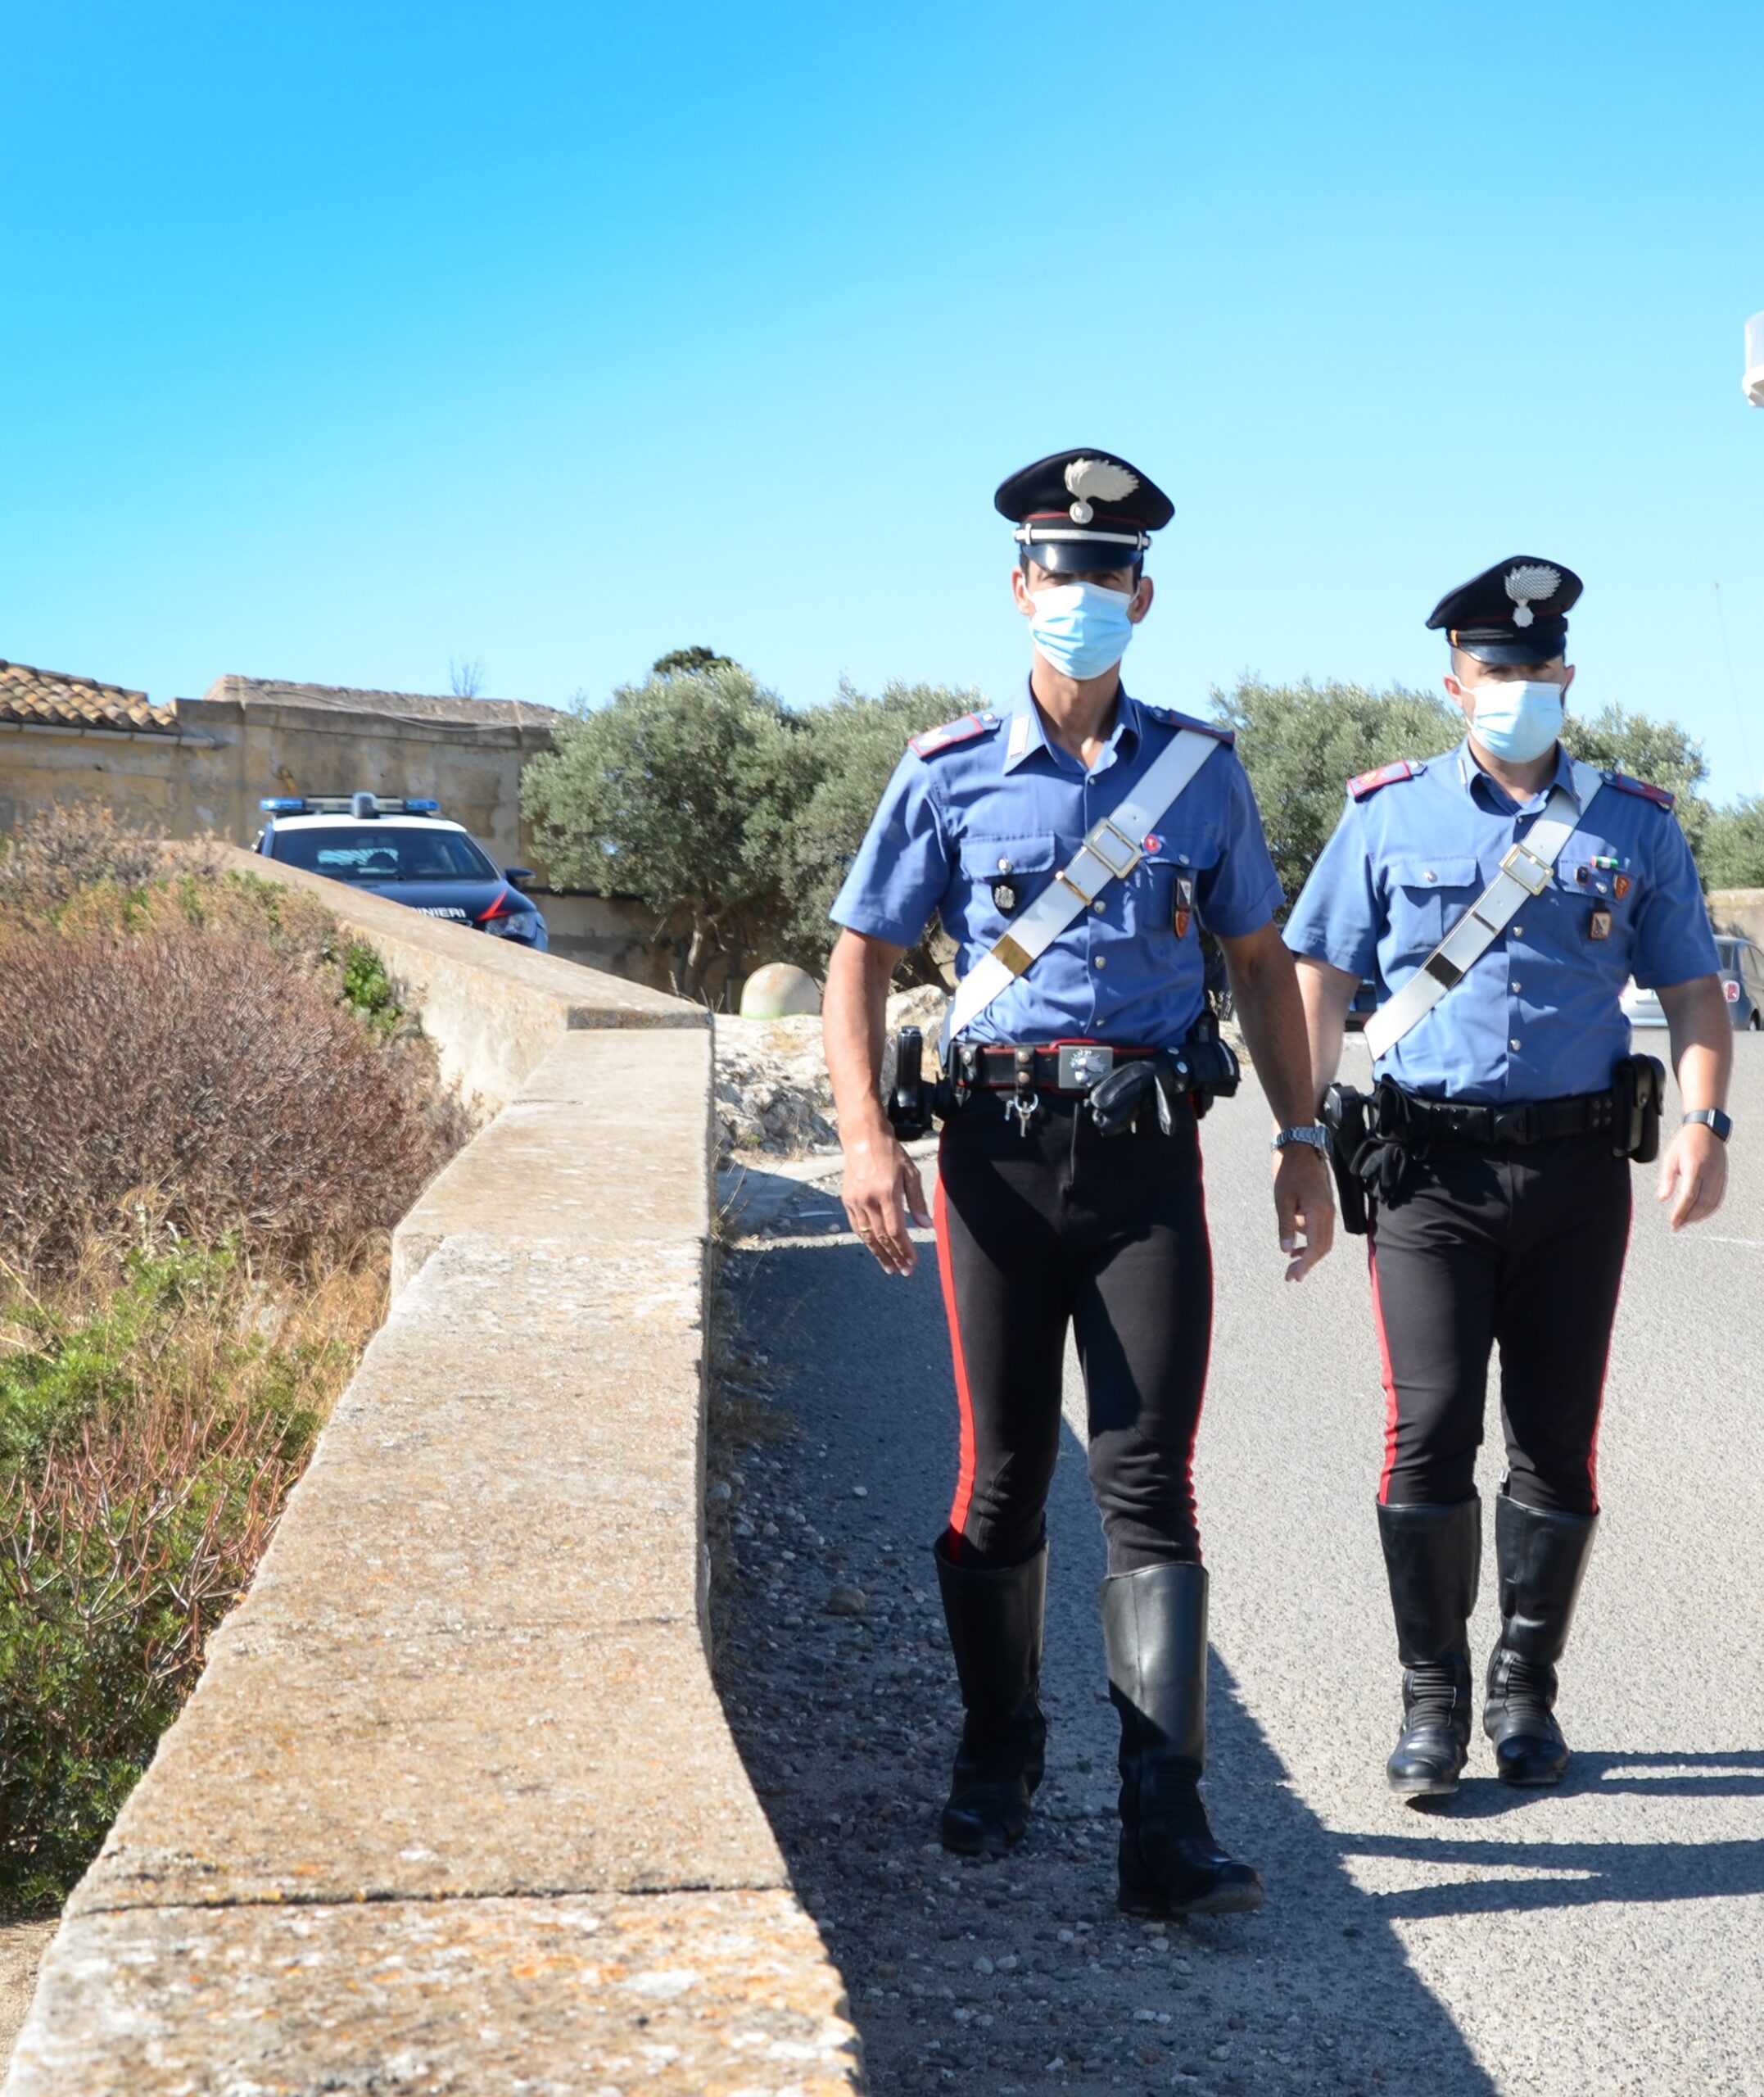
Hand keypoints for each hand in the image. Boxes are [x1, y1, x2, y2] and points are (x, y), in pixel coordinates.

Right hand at [841, 1122, 932, 1276]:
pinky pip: (857, 1226)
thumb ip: (917, 1201)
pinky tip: (875, 1249)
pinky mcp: (847, 1200)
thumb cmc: (891, 1153)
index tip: (913, 1263)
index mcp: (887, 1194)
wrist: (862, 1138)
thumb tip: (926, 1226)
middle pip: (882, 1237)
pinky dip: (867, 1240)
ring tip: (890, 1268)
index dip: (905, 1250)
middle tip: (904, 1271)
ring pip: (868, 1235)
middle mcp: (869, 1200)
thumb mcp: (910, 1173)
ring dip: (879, 1254)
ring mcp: (856, 1201)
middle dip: (894, 1257)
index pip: (897, 1231)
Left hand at [1273, 1145, 1334, 1281]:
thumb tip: (1286, 1250)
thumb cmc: (1289, 1173)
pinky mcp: (1324, 1205)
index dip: (1305, 1265)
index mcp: (1319, 1213)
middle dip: (1308, 1263)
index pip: (1315, 1247)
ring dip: (1309, 1253)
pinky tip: (1296, 1244)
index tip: (1293, 1277)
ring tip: (1292, 1263)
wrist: (1301, 1149)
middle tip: (1292, 1276)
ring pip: (1323, 1240)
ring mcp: (1328, 1210)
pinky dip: (1310, 1240)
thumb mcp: (1282, 1201)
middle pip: (1323, 1247)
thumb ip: (1286, 1226)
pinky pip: (1320, 1229)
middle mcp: (1328, 1214)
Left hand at [1656, 1121, 1726, 1230]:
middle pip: (1702, 1203)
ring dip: (1699, 1216)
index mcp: (1695, 1168)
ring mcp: (1719, 1176)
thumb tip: (1662, 1199)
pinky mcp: (1723, 1178)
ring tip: (1685, 1222)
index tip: (1673, 1223)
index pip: (1689, 1196)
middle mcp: (1710, 1173)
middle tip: (1677, 1226)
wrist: (1706, 1128)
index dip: (1681, 1212)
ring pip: (1712, 1203)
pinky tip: (1699, 1214)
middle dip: (1689, 1218)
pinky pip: (1718, 1199)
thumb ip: (1666, 1179)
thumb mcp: (1670, 1157)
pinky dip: (1709, 1210)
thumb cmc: (1685, 1142)